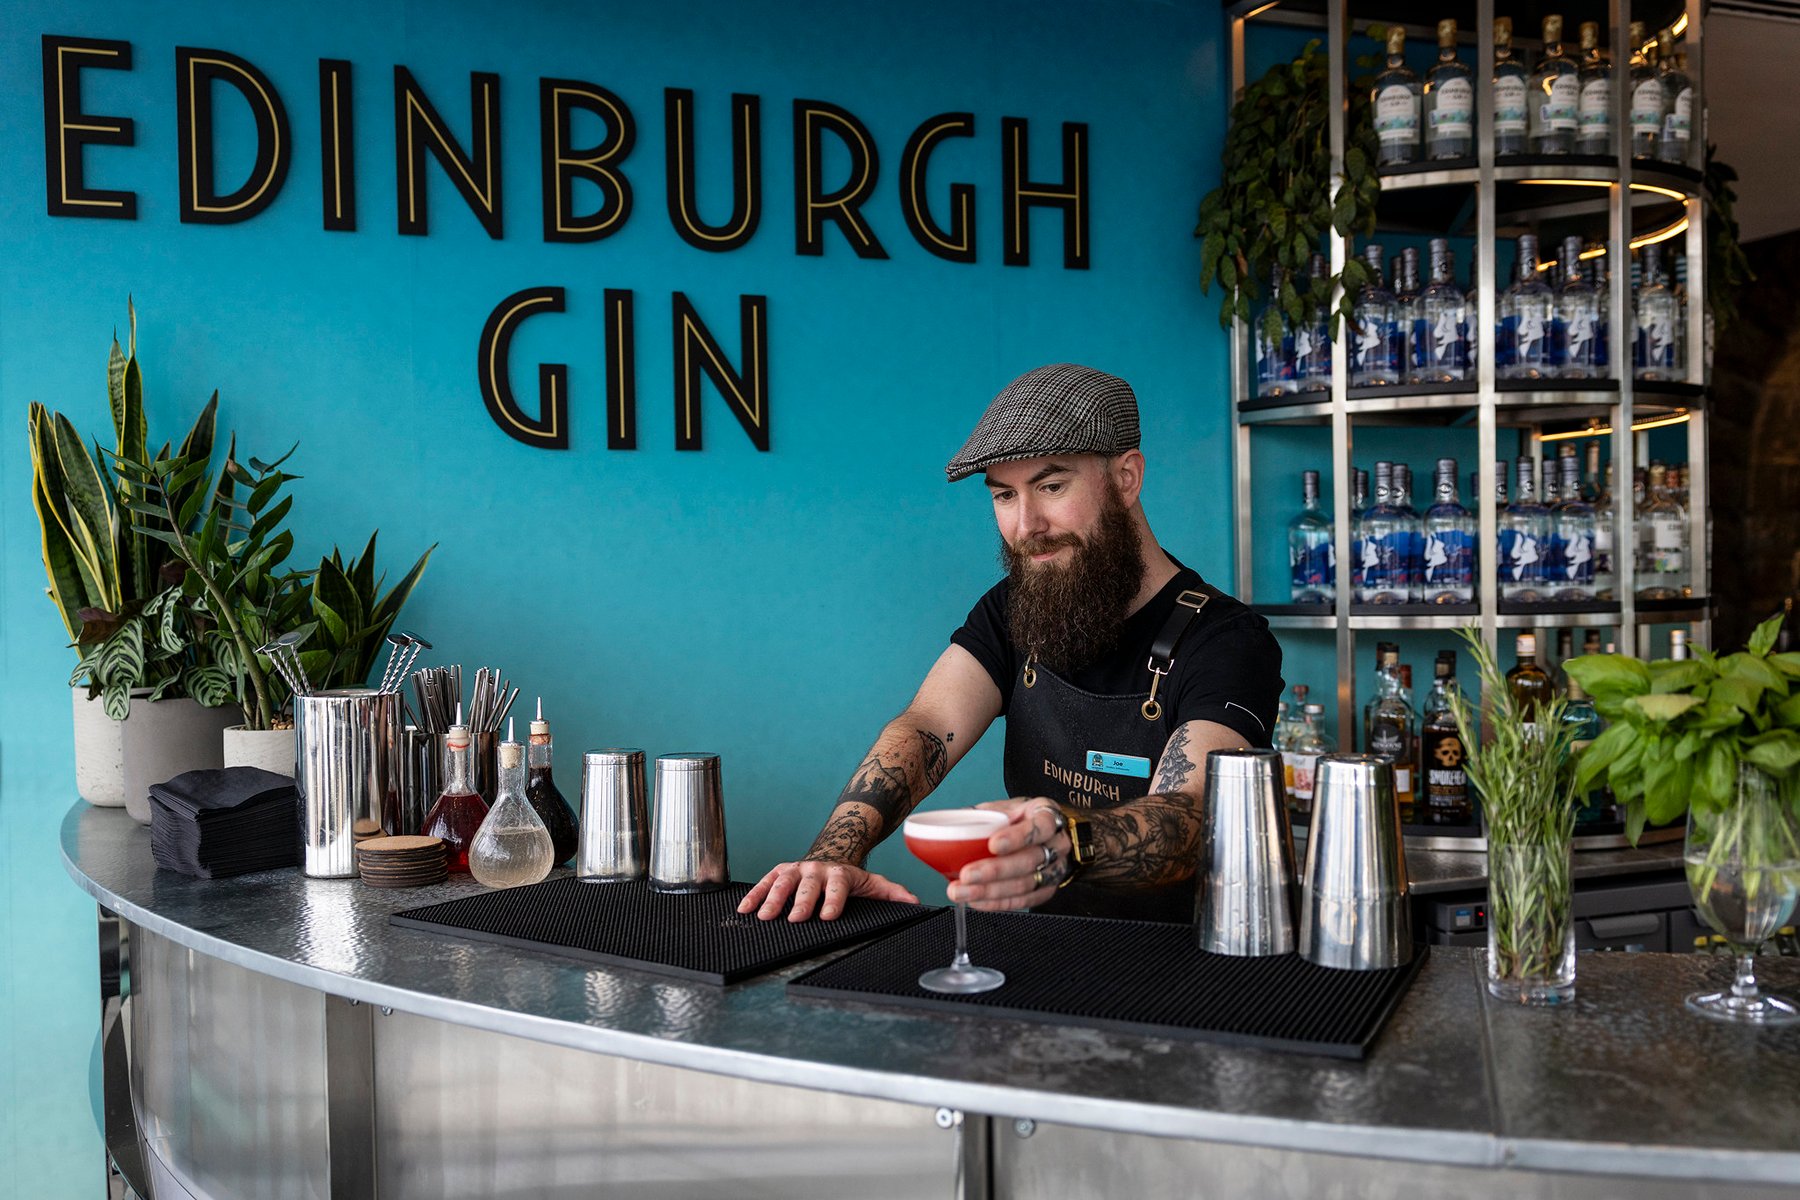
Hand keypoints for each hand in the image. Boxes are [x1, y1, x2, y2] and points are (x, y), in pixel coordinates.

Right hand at [738, 859, 919, 921]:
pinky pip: (765, 881)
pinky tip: (745, 909)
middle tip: (793, 918)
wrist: (830, 855)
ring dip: (772, 899)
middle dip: (800, 901)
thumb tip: (915, 903)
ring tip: (763, 916)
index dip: (832, 901)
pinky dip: (754, 895)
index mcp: (840, 874)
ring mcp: (796, 869)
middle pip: (807, 886)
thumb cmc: (850, 878)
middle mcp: (816, 870)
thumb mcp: (873, 884)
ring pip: (782, 882)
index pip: (837, 887)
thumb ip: (892, 894)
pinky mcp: (780, 871)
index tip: (827, 916)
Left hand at [949, 797, 1072, 911]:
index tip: (993, 844)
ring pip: (1025, 884)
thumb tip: (952, 823)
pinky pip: (1024, 901)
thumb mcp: (1007, 807)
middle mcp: (1057, 843)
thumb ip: (987, 815)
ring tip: (962, 891)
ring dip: (991, 891)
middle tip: (966, 875)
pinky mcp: (1048, 889)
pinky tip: (977, 901)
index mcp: (1047, 815)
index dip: (1016, 838)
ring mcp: (1055, 869)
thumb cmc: (1022, 819)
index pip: (1039, 827)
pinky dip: (998, 903)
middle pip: (1029, 860)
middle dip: (995, 870)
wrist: (1046, 835)